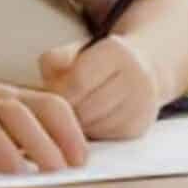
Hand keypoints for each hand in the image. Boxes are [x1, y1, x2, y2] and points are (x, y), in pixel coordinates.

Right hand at [0, 75, 89, 174]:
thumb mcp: (11, 113)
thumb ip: (38, 130)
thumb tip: (74, 162)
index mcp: (16, 98)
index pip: (48, 104)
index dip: (68, 131)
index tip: (81, 160)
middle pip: (17, 113)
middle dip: (40, 142)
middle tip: (57, 170)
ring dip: (4, 148)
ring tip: (19, 171)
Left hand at [38, 36, 163, 141]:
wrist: (142, 69)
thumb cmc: (99, 61)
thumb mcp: (76, 50)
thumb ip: (56, 59)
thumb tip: (45, 78)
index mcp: (117, 51)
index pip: (79, 80)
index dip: (59, 92)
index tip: (48, 96)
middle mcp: (136, 77)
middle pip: (87, 107)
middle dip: (67, 111)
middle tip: (56, 110)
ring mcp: (142, 104)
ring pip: (96, 125)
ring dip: (78, 125)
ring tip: (71, 114)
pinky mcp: (140, 126)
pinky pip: (107, 137)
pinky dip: (92, 133)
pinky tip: (87, 122)